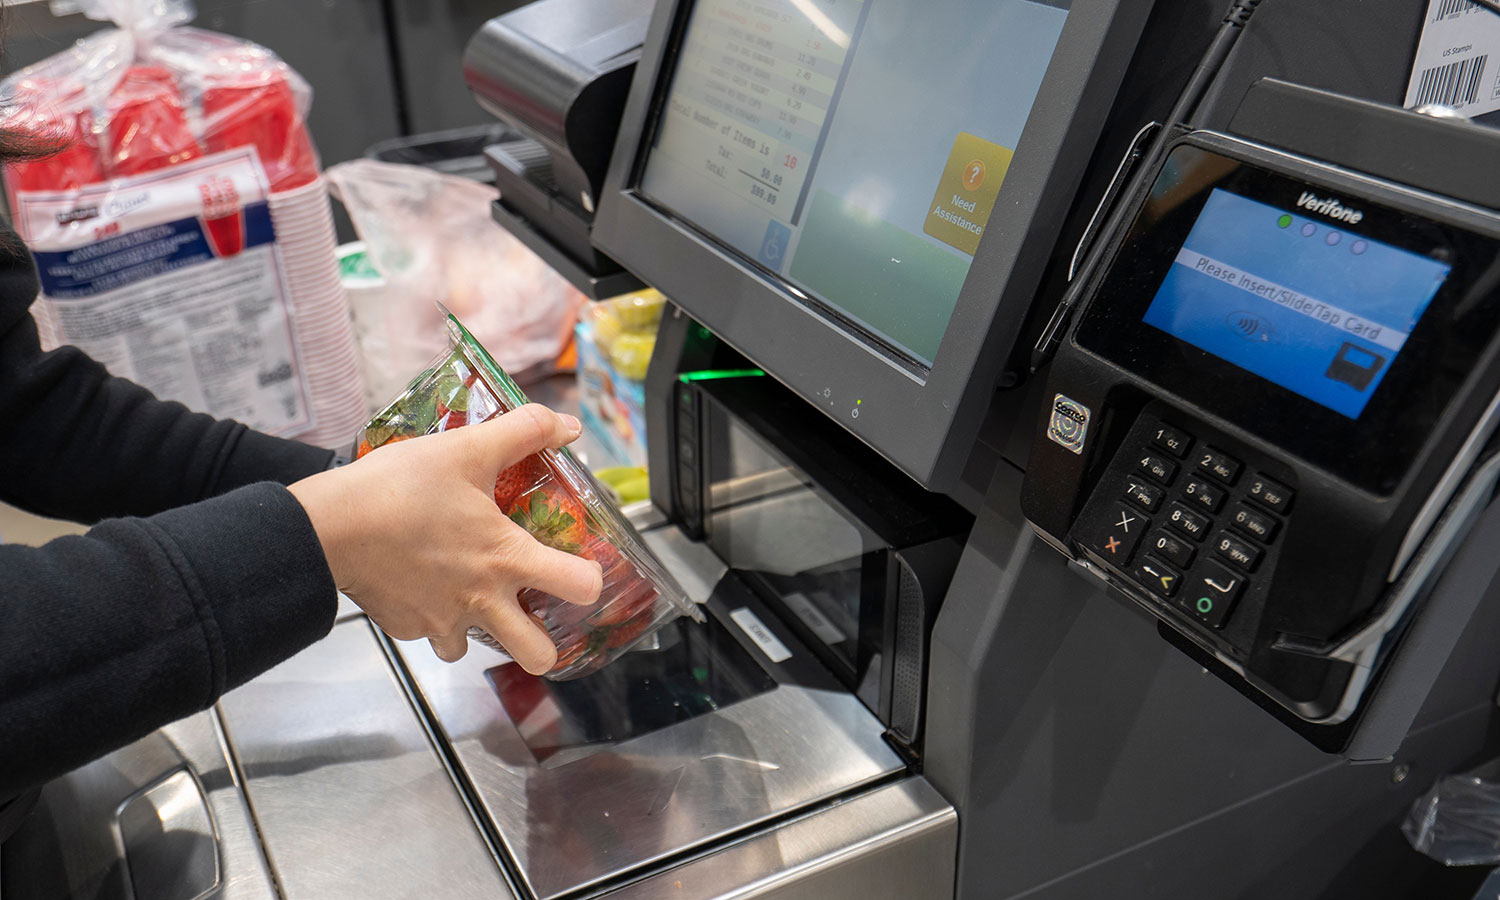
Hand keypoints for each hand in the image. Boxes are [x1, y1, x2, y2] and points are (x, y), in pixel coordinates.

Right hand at [288, 404, 603, 672]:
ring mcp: (442, 622)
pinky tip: (418, 583)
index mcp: (506, 559)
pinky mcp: (406, 629)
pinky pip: (428, 634)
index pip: (581, 588)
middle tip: (532, 615)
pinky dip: (428, 616)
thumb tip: (566, 425)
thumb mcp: (467, 448)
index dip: (591, 582)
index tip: (582, 570)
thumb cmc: (398, 489)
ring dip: (475, 628)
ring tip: (463, 593)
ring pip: (474, 648)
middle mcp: (482, 601)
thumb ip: (523, 431)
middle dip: (543, 644)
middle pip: (539, 657)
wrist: (328, 528)